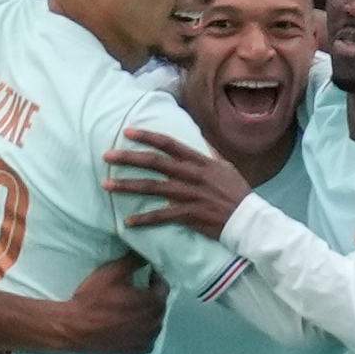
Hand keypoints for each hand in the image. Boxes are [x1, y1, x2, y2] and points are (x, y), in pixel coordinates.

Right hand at [66, 252, 168, 353]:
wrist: (74, 329)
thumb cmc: (93, 299)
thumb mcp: (112, 272)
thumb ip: (134, 260)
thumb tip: (145, 254)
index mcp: (151, 302)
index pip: (163, 287)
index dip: (155, 279)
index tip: (147, 276)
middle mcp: (153, 323)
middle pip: (160, 306)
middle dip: (153, 296)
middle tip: (139, 291)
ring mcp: (145, 340)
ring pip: (155, 323)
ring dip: (149, 315)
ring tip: (134, 308)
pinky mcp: (135, 352)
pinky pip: (146, 339)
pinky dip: (142, 332)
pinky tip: (130, 326)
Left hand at [103, 128, 251, 238]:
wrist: (247, 220)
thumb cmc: (237, 192)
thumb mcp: (225, 167)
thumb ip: (208, 154)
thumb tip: (198, 140)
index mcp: (199, 161)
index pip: (168, 143)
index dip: (147, 136)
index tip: (127, 131)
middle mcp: (191, 175)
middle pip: (154, 163)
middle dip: (128, 158)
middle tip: (106, 156)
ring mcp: (188, 195)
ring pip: (152, 188)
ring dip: (127, 186)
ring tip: (107, 185)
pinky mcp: (188, 214)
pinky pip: (161, 216)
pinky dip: (144, 219)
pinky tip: (127, 221)